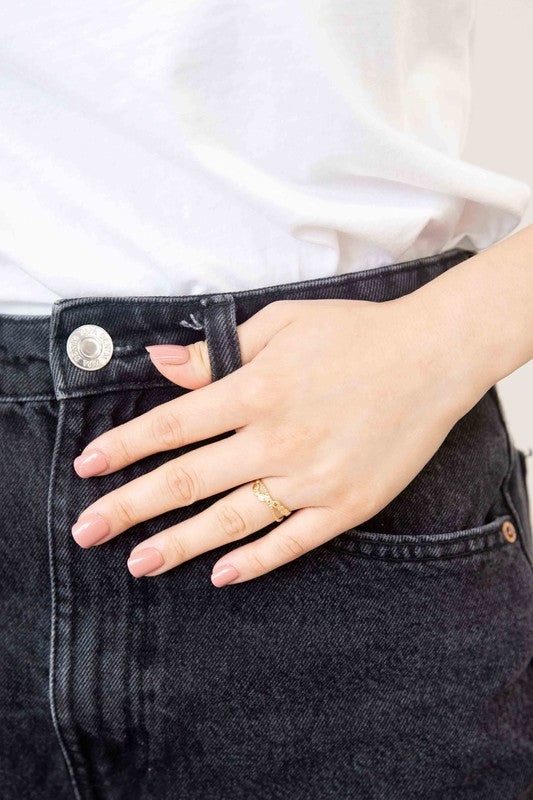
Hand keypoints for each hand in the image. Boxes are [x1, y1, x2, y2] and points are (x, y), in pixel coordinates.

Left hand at [71, 294, 479, 585]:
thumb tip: (163, 363)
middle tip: (88, 532)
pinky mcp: (346, 505)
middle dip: (131, 508)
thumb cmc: (355, 334)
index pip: (171, 426)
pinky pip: (292, 541)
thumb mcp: (282, 323)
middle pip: (188, 480)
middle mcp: (276, 440)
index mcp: (255, 391)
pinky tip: (222, 575)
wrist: (432, 358)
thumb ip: (220, 351)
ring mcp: (312, 478)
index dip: (123, 448)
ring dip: (179, 544)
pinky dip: (255, 561)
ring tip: (139, 563)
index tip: (88, 467)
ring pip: (231, 520)